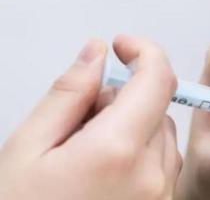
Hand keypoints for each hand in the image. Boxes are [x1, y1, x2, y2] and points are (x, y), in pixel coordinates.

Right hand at [0, 36, 181, 199]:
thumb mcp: (27, 150)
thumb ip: (68, 95)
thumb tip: (96, 53)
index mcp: (117, 153)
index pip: (158, 80)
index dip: (144, 52)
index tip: (123, 46)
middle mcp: (151, 177)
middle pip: (158, 108)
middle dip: (125, 99)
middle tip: (82, 119)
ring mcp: (160, 198)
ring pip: (162, 136)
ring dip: (133, 128)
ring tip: (87, 154)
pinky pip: (163, 166)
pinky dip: (140, 155)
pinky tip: (104, 174)